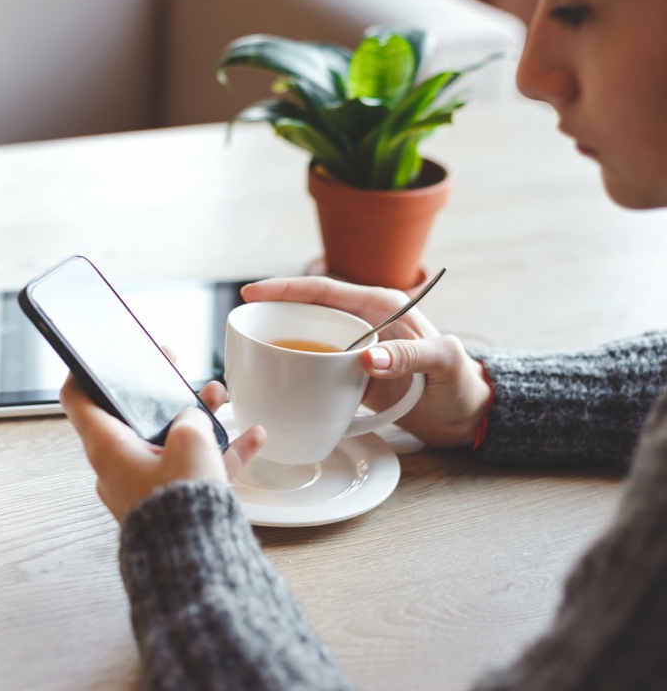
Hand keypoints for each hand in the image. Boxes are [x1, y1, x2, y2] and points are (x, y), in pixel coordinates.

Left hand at [60, 373, 265, 522]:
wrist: (197, 559)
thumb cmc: (179, 504)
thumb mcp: (190, 441)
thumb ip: (190, 418)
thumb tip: (194, 420)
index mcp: (108, 446)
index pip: (79, 399)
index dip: (86, 370)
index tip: (99, 354)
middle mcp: (120, 465)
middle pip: (134, 415)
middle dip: (162, 390)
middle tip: (174, 368)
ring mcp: (145, 484)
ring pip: (169, 438)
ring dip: (196, 416)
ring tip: (220, 397)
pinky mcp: (170, 500)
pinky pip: (193, 467)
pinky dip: (218, 451)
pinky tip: (251, 438)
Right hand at [242, 276, 490, 449]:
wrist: (465, 418)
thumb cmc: (460, 385)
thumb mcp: (443, 363)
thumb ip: (411, 356)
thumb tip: (366, 358)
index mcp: (382, 307)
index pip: (326, 290)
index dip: (287, 289)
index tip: (253, 292)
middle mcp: (364, 324)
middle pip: (309, 311)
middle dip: (274, 312)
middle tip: (241, 324)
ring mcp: (355, 350)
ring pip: (308, 340)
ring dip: (281, 343)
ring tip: (250, 353)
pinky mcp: (351, 377)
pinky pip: (316, 368)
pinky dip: (295, 372)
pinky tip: (278, 381)